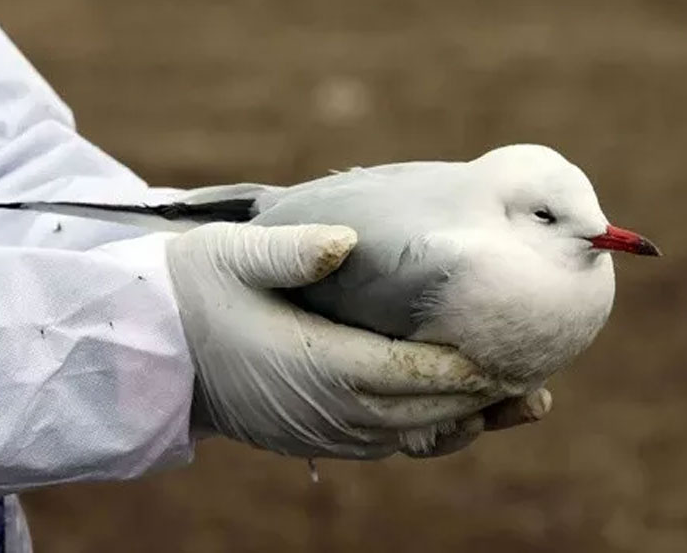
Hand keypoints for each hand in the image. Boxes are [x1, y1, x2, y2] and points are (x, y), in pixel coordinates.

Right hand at [165, 222, 550, 458]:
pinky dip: (433, 434)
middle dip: (482, 396)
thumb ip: (294, 251)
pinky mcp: (318, 437)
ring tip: (522, 402)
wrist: (150, 349)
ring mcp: (325, 431)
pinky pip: (389, 445)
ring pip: (414, 436)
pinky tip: (464, 419)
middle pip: (425, 410)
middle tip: (536, 375)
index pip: (410, 372)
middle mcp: (331, 409)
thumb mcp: (235, 256)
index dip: (464, 367)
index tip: (511, 353)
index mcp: (319, 364)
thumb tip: (346, 242)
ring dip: (470, 421)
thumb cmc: (194, 292)